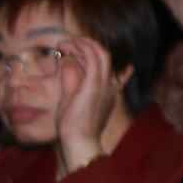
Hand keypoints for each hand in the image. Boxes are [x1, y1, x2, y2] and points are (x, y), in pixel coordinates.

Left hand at [51, 37, 121, 175]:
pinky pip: (92, 56)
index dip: (107, 59)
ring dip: (83, 43)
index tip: (97, 56)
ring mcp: (104, 84)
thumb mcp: (71, 100)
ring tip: (66, 42)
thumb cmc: (73, 127)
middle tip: (70, 43)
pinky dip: (80, 47)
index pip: (116, 73)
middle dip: (88, 45)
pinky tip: (66, 46)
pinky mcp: (94, 83)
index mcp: (109, 94)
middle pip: (105, 56)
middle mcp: (110, 86)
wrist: (79, 140)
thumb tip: (66, 63)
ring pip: (100, 52)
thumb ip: (71, 81)